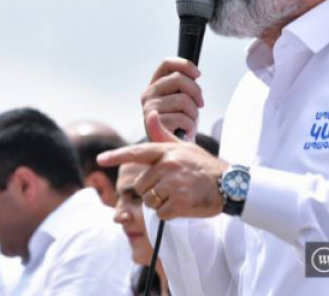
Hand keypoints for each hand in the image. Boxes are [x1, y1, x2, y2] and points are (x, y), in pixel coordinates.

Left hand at [98, 111, 228, 219]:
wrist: (228, 184)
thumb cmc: (202, 166)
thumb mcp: (184, 147)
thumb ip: (163, 135)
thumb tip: (150, 114)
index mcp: (166, 151)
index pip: (136, 152)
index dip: (116, 156)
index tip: (100, 160)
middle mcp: (167, 165)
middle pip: (141, 186)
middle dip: (152, 191)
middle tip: (172, 188)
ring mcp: (173, 183)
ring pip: (149, 200)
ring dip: (160, 204)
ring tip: (178, 195)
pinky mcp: (179, 202)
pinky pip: (161, 213)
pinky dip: (170, 214)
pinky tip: (183, 205)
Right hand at [141, 57, 203, 139]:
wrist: (172, 147)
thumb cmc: (180, 122)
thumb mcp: (183, 99)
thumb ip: (185, 85)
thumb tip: (196, 74)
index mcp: (155, 85)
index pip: (167, 64)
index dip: (184, 65)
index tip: (198, 74)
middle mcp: (148, 94)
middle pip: (178, 78)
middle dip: (196, 92)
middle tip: (199, 105)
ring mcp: (150, 108)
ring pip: (183, 99)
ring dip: (194, 113)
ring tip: (190, 122)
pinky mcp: (154, 123)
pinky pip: (183, 118)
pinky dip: (190, 126)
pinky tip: (186, 131)